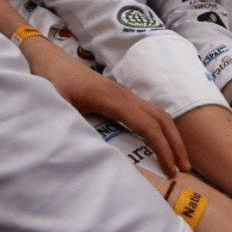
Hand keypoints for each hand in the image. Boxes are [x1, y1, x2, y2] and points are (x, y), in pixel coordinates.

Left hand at [27, 41, 188, 174]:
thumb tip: (80, 151)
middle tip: (183, 170)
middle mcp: (124, 95)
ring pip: (157, 114)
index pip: (148, 126)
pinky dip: (159, 130)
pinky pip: (147, 114)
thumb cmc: (50, 82)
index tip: (170, 171)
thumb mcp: (54, 105)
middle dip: (176, 144)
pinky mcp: (119, 97)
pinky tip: (157, 144)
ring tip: (176, 161)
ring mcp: (124, 94)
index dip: (162, 149)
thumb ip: (66, 125)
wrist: (47, 59)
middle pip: (162, 118)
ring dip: (170, 137)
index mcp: (113, 99)